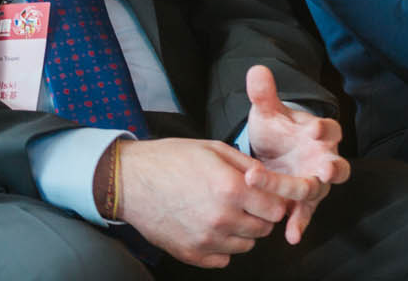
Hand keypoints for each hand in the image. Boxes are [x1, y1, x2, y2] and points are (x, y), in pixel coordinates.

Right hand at [115, 137, 315, 267]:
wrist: (131, 181)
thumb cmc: (171, 160)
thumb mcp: (214, 149)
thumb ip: (247, 165)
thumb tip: (271, 179)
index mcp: (231, 189)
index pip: (276, 210)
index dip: (275, 201)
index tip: (267, 196)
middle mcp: (221, 218)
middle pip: (264, 230)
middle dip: (260, 216)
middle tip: (246, 203)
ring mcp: (205, 240)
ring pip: (246, 246)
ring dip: (242, 232)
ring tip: (226, 212)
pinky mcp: (191, 254)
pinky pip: (223, 259)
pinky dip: (222, 247)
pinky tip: (212, 227)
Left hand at [245, 65, 349, 243]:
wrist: (273, 151)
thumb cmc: (278, 129)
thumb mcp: (268, 112)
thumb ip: (264, 94)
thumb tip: (256, 70)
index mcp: (320, 132)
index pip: (330, 128)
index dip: (324, 129)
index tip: (315, 129)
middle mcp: (324, 158)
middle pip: (332, 165)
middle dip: (332, 169)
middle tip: (326, 172)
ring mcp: (315, 181)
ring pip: (315, 191)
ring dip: (306, 201)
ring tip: (295, 213)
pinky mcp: (303, 201)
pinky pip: (304, 213)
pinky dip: (299, 223)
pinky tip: (291, 235)